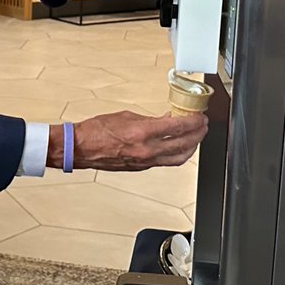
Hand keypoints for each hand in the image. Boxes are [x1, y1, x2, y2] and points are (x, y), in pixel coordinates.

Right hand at [48, 111, 206, 170]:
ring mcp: (145, 161)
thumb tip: (166, 119)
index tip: (199, 116)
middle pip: (184, 145)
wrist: (81, 148)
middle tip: (202, 125)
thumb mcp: (126, 116)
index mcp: (142, 133)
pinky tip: (177, 146)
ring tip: (196, 137)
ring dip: (191, 147)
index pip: (178, 127)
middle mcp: (146, 150)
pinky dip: (176, 153)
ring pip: (178, 158)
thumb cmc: (96, 131)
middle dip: (198, 134)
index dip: (193, 121)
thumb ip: (149, 119)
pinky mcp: (142, 168)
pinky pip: (166, 162)